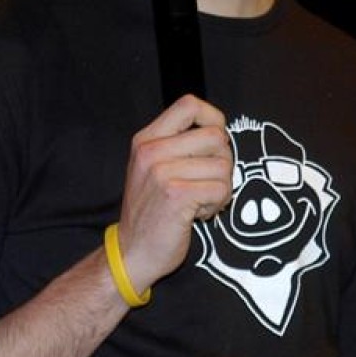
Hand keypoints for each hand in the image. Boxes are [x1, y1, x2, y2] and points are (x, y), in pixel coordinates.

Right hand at [116, 95, 232, 292]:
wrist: (132, 252)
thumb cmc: (150, 212)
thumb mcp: (152, 168)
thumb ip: (177, 146)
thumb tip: (220, 133)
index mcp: (146, 139)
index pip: (190, 104)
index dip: (214, 119)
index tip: (214, 144)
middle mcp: (151, 150)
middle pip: (216, 136)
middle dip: (222, 163)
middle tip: (207, 183)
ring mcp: (161, 172)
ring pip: (223, 166)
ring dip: (220, 188)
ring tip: (199, 201)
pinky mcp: (176, 195)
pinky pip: (221, 189)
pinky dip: (217, 204)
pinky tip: (198, 213)